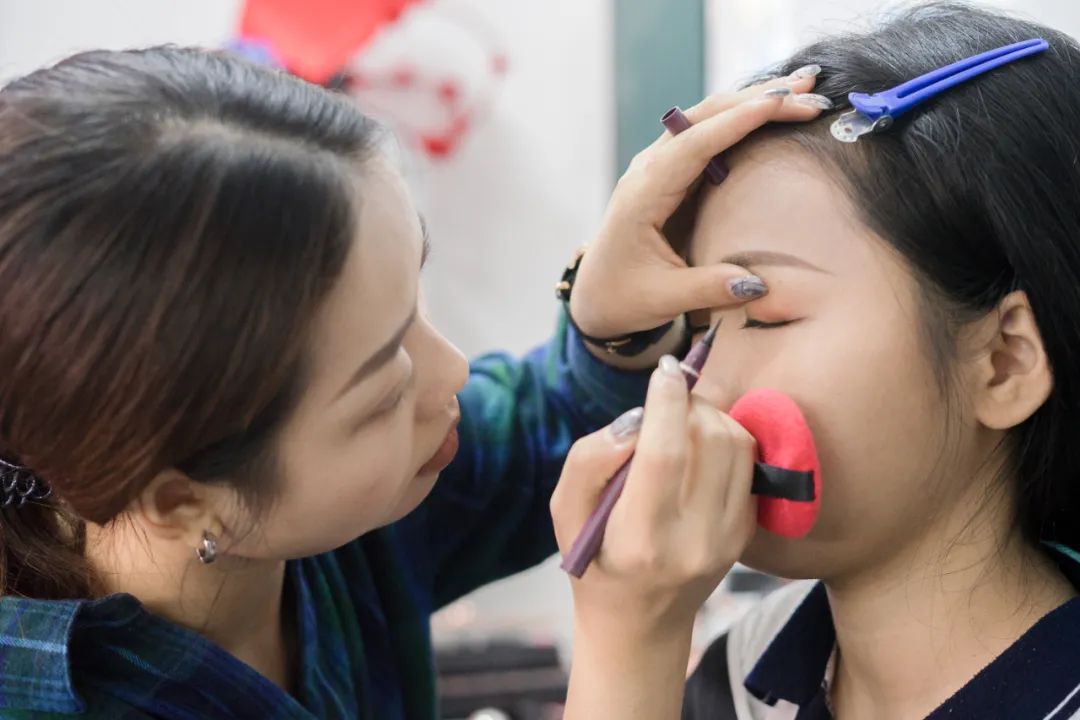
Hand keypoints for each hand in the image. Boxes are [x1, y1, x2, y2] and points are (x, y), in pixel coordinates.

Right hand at [551, 357, 757, 718]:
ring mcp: (727, 539)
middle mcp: (693, 541)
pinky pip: (747, 464)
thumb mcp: (566, 513)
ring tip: (682, 422)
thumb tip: (633, 422)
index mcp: (641, 538)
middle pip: (710, 440)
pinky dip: (725, 441)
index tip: (664, 370)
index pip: (665, 454)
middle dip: (690, 403)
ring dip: (711, 417)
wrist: (641, 622)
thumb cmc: (593, 559)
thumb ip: (590, 461)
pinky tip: (698, 449)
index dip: (668, 403)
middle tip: (667, 400)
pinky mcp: (745, 532)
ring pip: (737, 445)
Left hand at [569, 71, 828, 341]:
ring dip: (754, 102)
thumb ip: (709, 289)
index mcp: (643, 195)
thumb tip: (760, 285)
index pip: (693, 146)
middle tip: (809, 89)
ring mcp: (659, 167)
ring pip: (708, 119)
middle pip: (704, 119)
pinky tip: (775, 110)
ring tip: (804, 89)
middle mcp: (649, 170)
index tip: (779, 103)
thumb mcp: (664, 299)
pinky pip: (709, 135)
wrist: (596, 295)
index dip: (737, 122)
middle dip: (757, 100)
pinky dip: (743, 119)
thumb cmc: (624, 297)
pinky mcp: (672, 173)